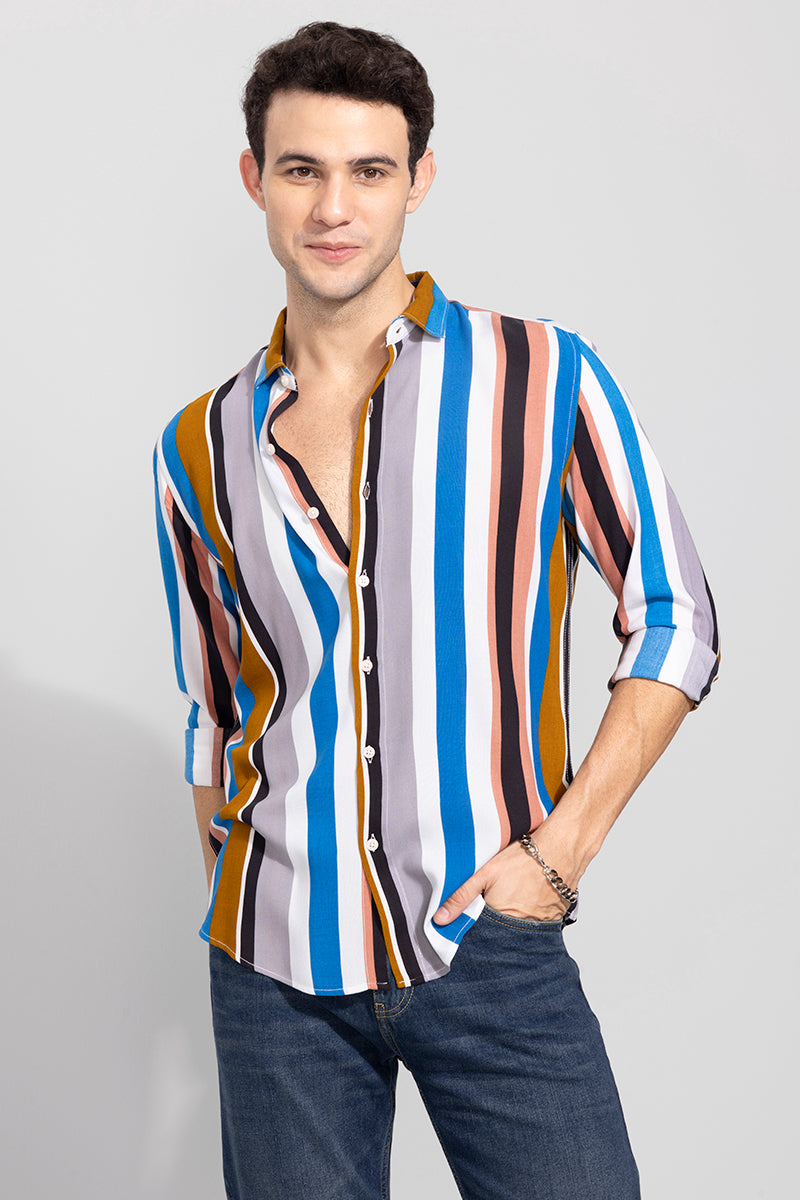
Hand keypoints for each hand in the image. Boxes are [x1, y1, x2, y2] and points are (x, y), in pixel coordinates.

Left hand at [432, 836, 573, 925]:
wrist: (560, 850)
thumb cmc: (523, 859)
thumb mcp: (484, 874)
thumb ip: (461, 897)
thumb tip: (439, 920)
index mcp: (500, 920)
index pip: (483, 934)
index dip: (478, 927)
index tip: (476, 919)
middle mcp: (521, 928)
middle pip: (503, 933)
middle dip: (496, 924)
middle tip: (499, 901)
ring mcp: (540, 926)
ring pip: (521, 930)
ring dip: (516, 920)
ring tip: (517, 898)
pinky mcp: (555, 919)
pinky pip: (539, 925)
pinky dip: (533, 915)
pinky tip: (531, 898)